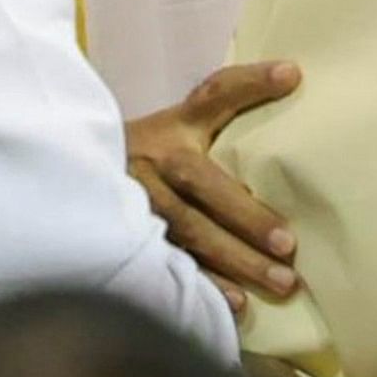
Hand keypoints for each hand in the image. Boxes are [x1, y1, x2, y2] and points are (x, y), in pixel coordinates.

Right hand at [124, 60, 303, 302]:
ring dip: (234, 261)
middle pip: (203, 192)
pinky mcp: (135, 246)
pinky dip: (205, 287)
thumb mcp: (185, 118)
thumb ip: (233, 94)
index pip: (212, 97)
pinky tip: (235, 304)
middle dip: (246, 220)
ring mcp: (141, 211)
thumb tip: (292, 72)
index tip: (289, 77)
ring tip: (279, 283)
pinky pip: (171, 268)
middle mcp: (155, 170)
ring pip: (190, 236)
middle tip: (288, 246)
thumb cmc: (155, 149)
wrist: (84, 179)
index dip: (247, 86)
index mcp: (171, 133)